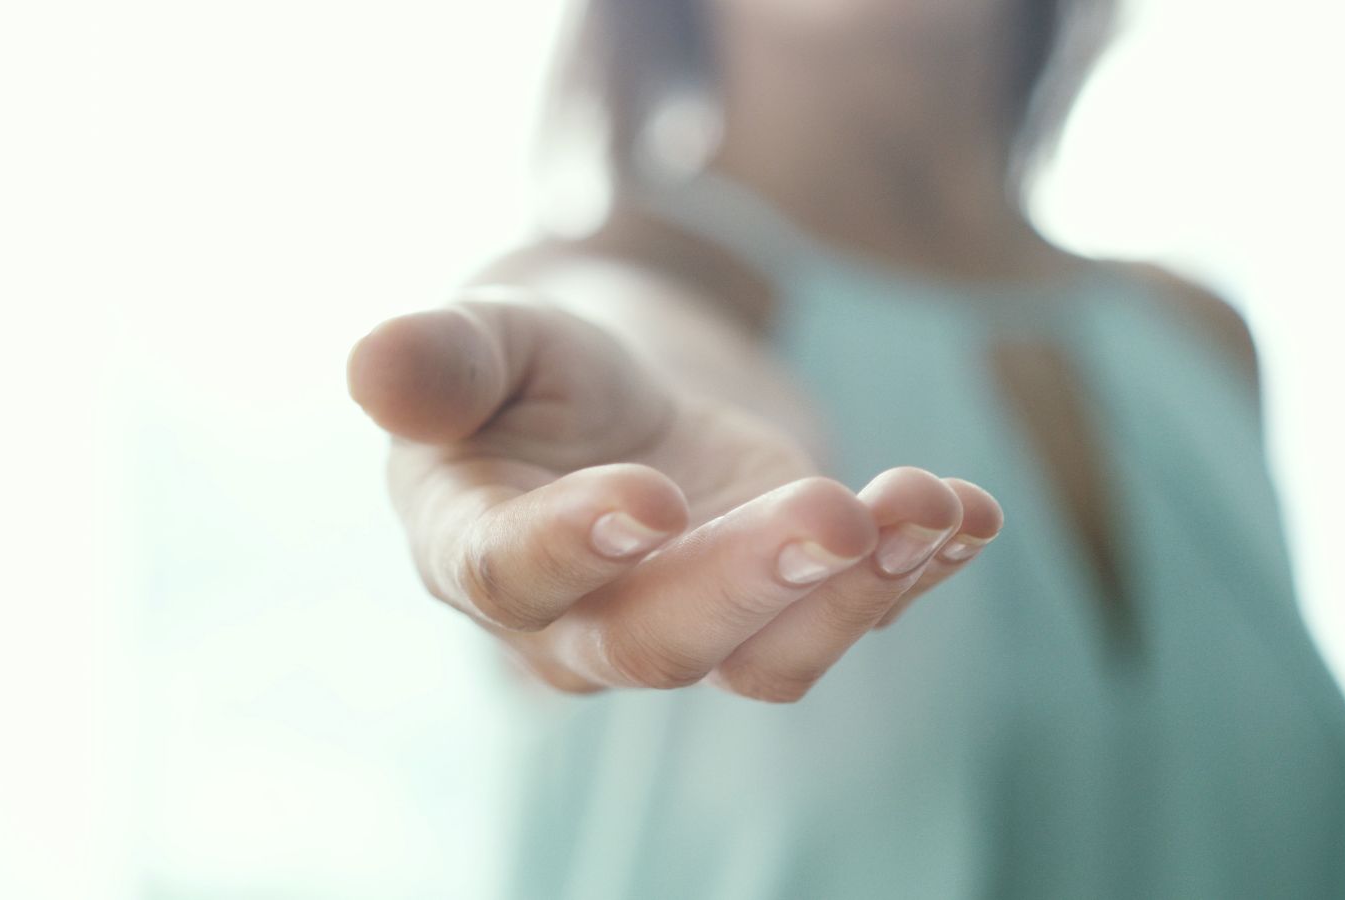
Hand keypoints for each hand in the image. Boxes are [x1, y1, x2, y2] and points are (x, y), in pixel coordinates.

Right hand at [347, 292, 1001, 701]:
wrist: (616, 405)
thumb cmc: (533, 376)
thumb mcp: (487, 343)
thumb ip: (441, 358)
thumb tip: (375, 363)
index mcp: (478, 551)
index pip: (511, 576)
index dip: (574, 546)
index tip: (649, 497)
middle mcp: (582, 621)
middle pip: (659, 639)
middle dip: (751, 582)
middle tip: (835, 513)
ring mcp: (694, 624)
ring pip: (770, 661)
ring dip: (861, 591)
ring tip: (928, 503)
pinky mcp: (780, 607)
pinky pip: (848, 619)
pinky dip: (917, 569)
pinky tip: (968, 513)